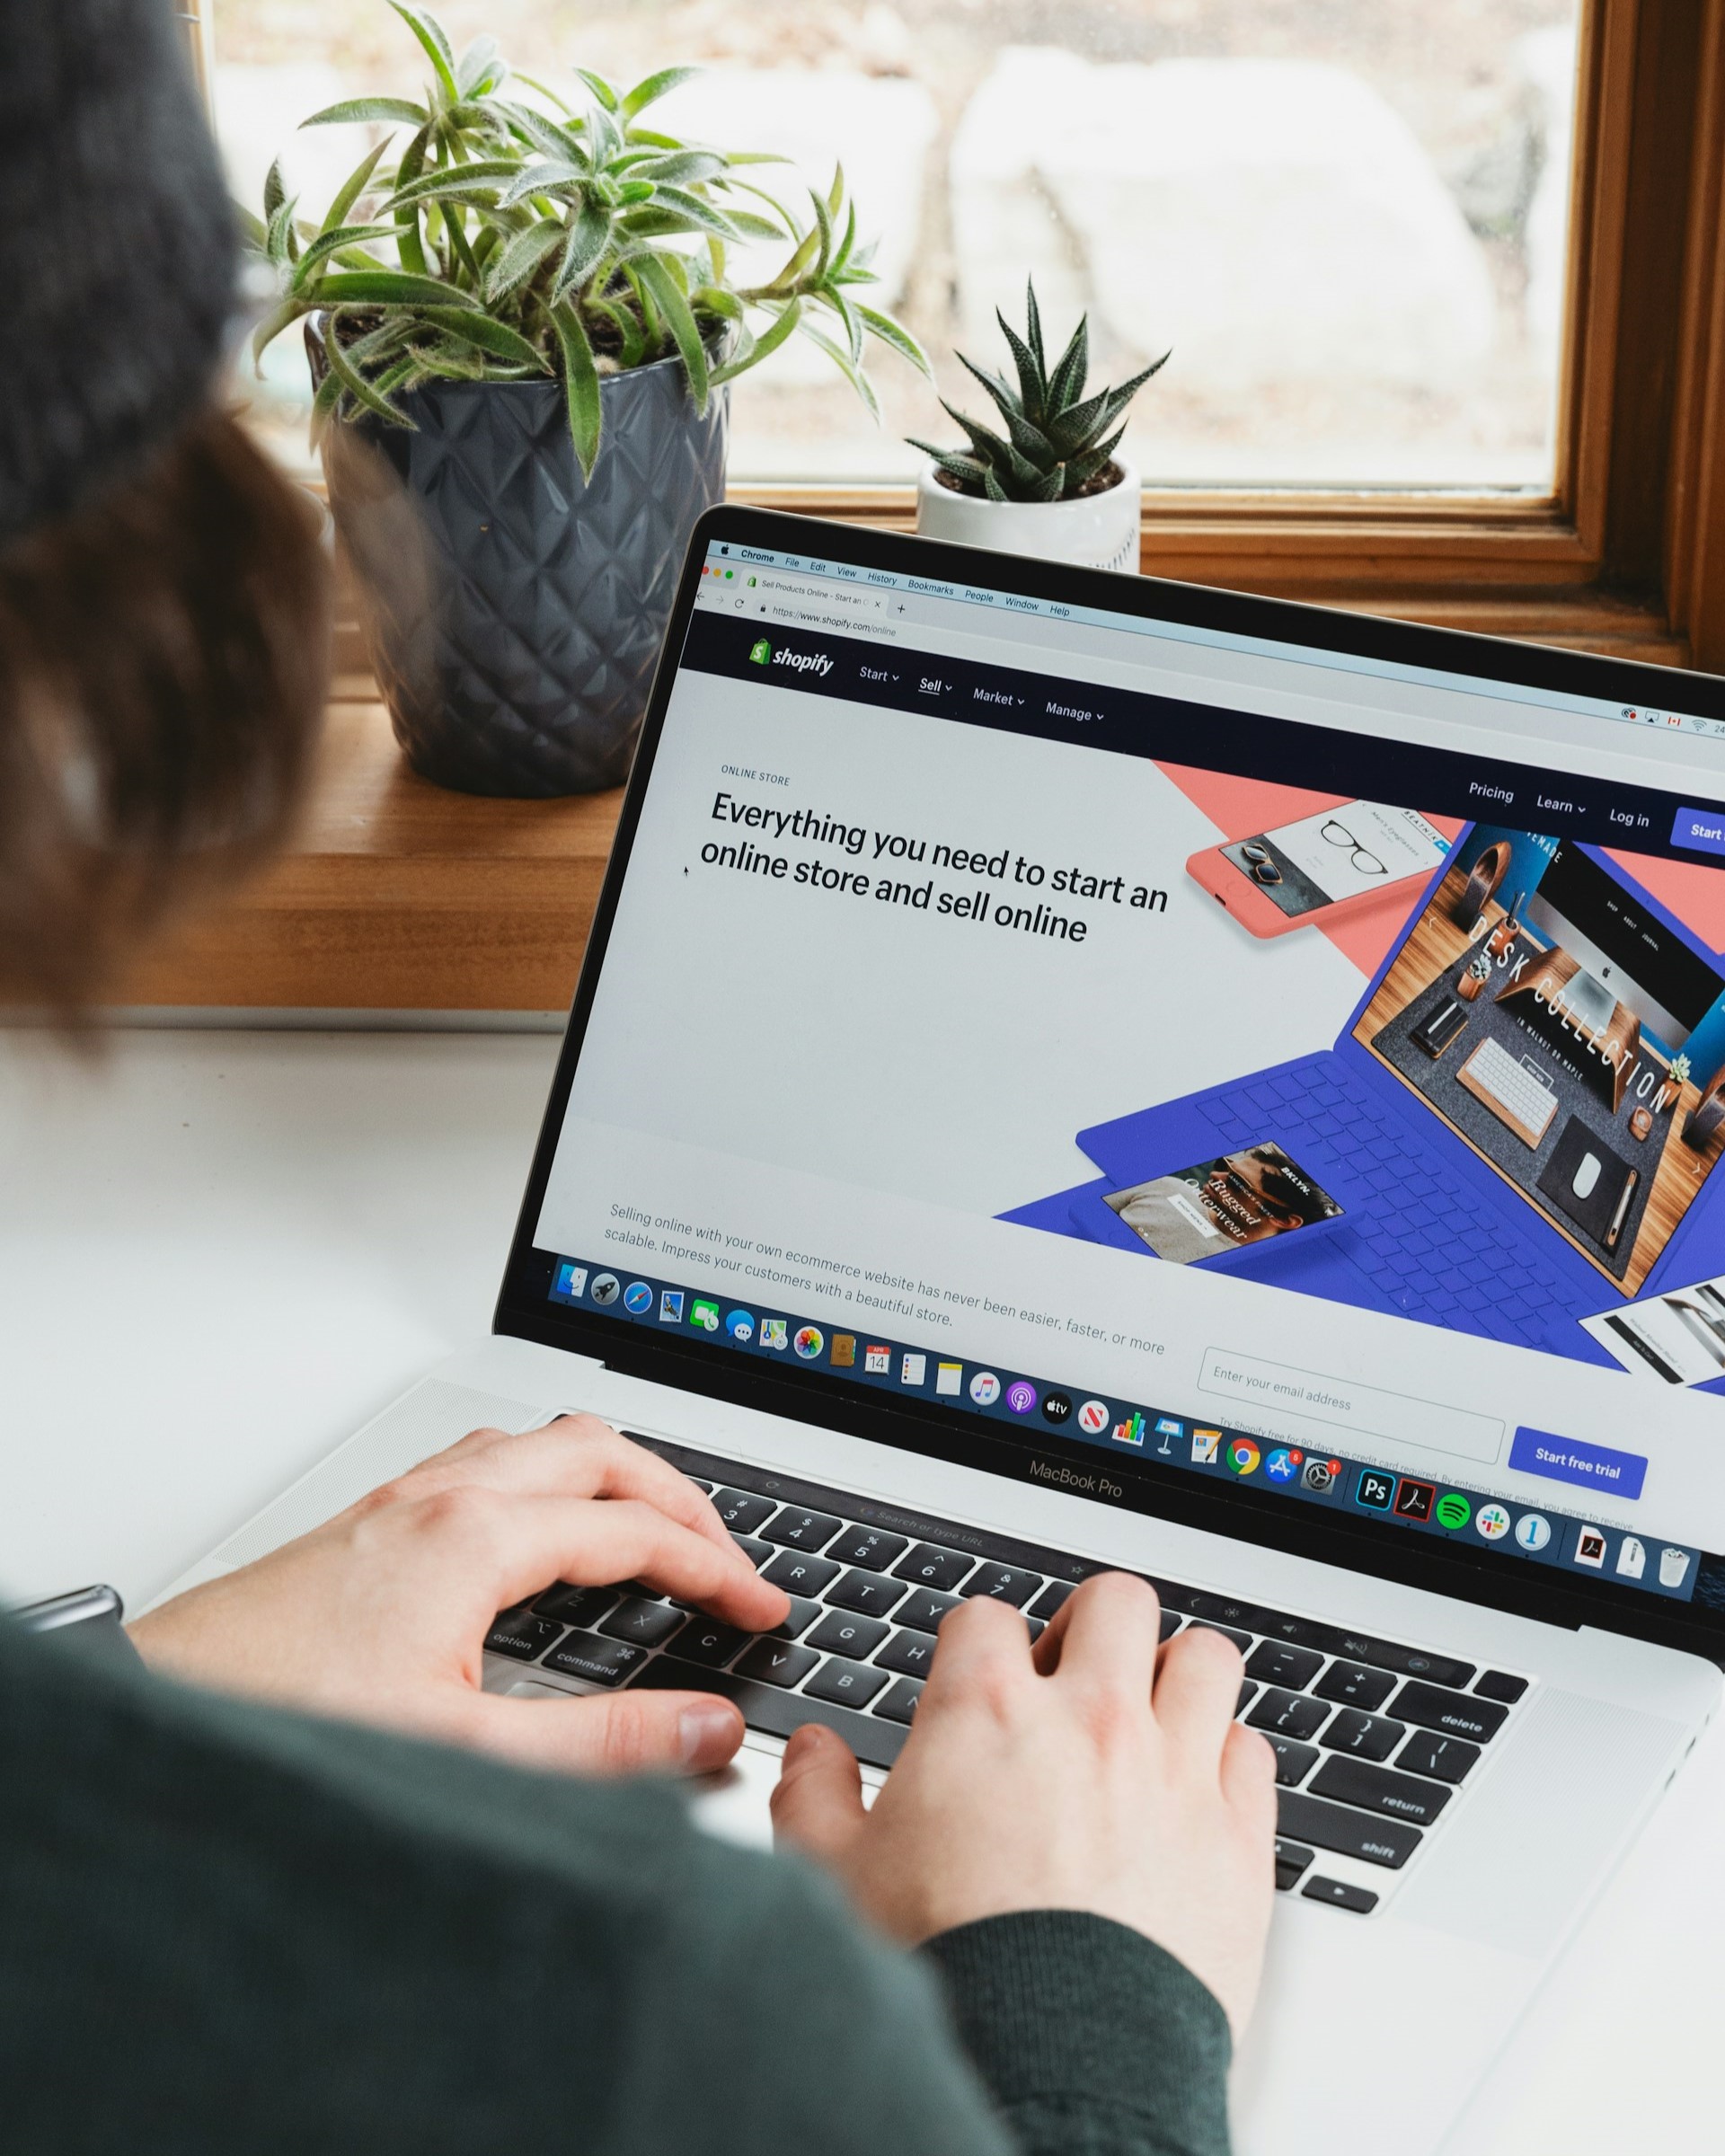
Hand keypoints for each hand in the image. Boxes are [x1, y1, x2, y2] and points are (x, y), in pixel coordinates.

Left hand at [128, 1416, 788, 1777]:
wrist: (161, 1713)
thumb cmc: (283, 1722)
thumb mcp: (466, 1750)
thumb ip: (602, 1745)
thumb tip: (706, 1727)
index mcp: (476, 1537)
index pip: (635, 1531)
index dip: (716, 1568)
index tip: (760, 1608)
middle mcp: (440, 1497)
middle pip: (599, 1451)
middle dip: (680, 1499)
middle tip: (727, 1558)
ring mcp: (400, 1498)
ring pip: (540, 1442)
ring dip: (613, 1474)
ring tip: (654, 1528)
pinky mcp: (369, 1519)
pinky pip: (489, 1461)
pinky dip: (550, 1479)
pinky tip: (540, 1532)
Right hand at [770, 1575, 1276, 2036]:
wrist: (1046, 2070)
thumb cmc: (949, 1973)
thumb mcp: (837, 1878)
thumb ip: (814, 1798)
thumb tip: (812, 1753)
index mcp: (988, 1712)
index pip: (987, 1615)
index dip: (976, 1644)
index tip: (977, 1680)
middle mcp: (1091, 1722)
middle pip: (1116, 1601)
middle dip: (1093, 1628)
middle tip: (1074, 1676)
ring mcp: (1175, 1774)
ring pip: (1206, 1660)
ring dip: (1176, 1678)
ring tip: (1151, 1718)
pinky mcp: (1237, 1841)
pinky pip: (1255, 1752)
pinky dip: (1227, 1760)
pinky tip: (1195, 1791)